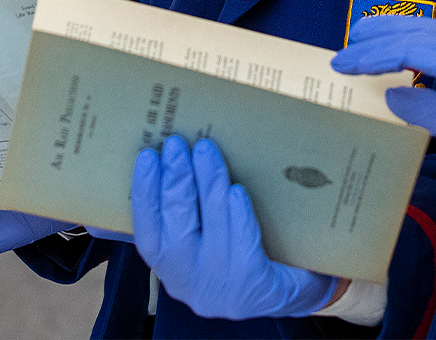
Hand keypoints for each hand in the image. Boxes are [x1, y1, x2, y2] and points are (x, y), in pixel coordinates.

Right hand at [132, 136, 337, 318]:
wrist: (290, 291)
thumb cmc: (240, 252)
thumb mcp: (206, 237)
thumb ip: (187, 208)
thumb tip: (173, 154)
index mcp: (171, 269)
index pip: (148, 233)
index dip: (145, 194)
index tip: (147, 156)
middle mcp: (190, 283)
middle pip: (178, 227)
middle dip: (176, 181)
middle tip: (176, 143)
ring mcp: (222, 287)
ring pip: (212, 229)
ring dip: (207, 185)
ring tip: (205, 150)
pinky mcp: (254, 286)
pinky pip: (243, 246)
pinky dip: (237, 216)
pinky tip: (236, 191)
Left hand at [332, 16, 435, 240]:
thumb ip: (430, 108)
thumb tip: (393, 94)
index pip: (428, 36)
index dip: (391, 32)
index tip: (357, 44)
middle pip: (426, 30)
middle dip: (381, 32)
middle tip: (345, 45)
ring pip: (434, 42)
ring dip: (388, 47)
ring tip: (354, 58)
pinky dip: (421, 61)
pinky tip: (393, 72)